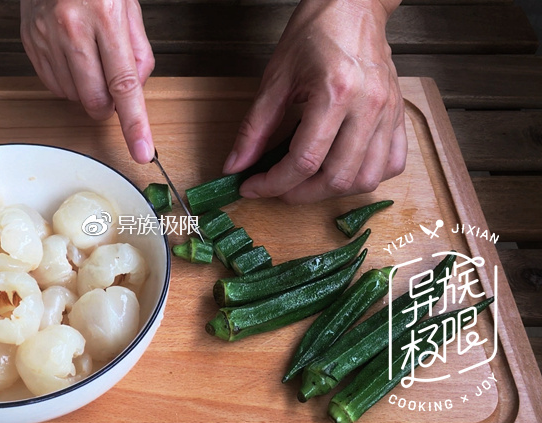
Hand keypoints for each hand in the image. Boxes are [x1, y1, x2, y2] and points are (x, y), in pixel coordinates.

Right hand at [20, 0, 155, 162]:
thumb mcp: (129, 7)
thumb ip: (139, 51)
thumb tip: (136, 91)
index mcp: (106, 15)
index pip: (125, 84)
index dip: (135, 123)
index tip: (141, 150)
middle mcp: (72, 27)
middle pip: (95, 99)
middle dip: (108, 104)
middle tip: (111, 82)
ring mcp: (46, 37)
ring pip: (73, 96)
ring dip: (87, 90)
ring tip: (89, 56)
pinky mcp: (30, 43)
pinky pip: (53, 85)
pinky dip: (68, 81)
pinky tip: (71, 57)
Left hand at [223, 0, 407, 202]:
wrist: (351, 5)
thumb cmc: (315, 33)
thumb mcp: (275, 79)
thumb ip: (254, 127)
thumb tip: (236, 164)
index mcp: (335, 93)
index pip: (303, 161)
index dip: (273, 183)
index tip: (253, 187)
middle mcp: (368, 106)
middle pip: (337, 177)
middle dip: (300, 193)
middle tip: (277, 188)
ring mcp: (388, 112)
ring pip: (367, 178)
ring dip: (333, 191)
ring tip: (307, 183)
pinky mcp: (398, 114)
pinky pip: (393, 163)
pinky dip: (367, 176)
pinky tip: (343, 169)